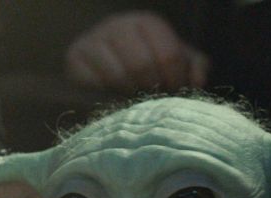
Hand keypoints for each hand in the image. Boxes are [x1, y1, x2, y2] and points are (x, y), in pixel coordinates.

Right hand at [64, 11, 209, 93]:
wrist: (103, 71)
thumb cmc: (146, 68)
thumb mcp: (175, 64)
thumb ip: (194, 67)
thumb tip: (197, 81)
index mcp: (145, 22)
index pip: (169, 55)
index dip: (175, 81)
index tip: (173, 94)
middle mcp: (117, 25)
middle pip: (142, 65)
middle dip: (152, 90)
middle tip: (152, 101)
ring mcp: (93, 39)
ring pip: (118, 77)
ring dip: (129, 97)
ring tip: (134, 103)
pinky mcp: (73, 57)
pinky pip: (94, 85)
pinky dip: (106, 98)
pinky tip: (111, 100)